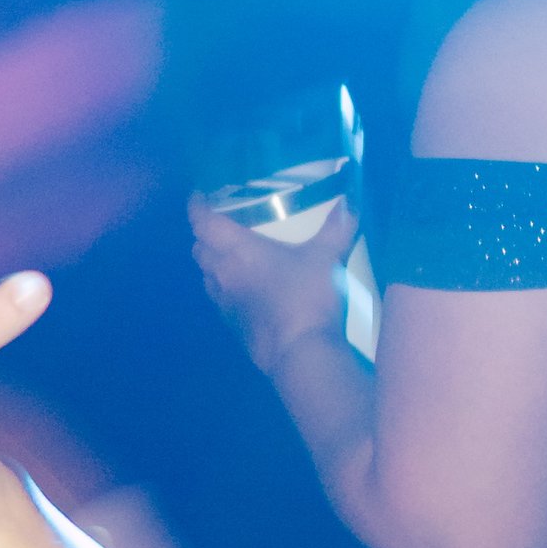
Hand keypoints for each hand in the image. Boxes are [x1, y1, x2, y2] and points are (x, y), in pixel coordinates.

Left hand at [188, 194, 354, 380]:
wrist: (299, 352)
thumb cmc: (307, 297)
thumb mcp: (326, 258)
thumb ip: (337, 228)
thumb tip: (350, 202)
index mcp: (236, 251)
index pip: (203, 222)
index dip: (197, 206)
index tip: (198, 195)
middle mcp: (221, 273)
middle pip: (199, 247)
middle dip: (204, 233)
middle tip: (220, 223)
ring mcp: (223, 302)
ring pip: (205, 274)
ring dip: (211, 260)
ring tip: (229, 252)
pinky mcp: (231, 324)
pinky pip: (218, 297)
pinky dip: (222, 285)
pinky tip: (243, 286)